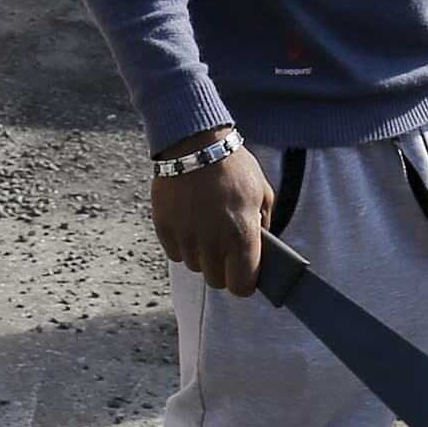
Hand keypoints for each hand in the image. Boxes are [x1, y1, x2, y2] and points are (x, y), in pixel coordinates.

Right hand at [150, 128, 273, 295]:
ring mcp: (186, 234)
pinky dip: (183, 244)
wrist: (195, 142)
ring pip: (195, 266)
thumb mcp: (262, 192)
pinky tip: (190, 223)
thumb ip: (262, 225)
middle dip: (223, 270)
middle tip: (226, 251)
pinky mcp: (164, 227)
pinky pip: (175, 252)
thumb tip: (260, 249)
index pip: (241, 284)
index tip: (245, 274)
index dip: (245, 283)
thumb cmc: (233, 166)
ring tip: (207, 230)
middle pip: (216, 281)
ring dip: (202, 255)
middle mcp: (212, 239)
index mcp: (241, 232)